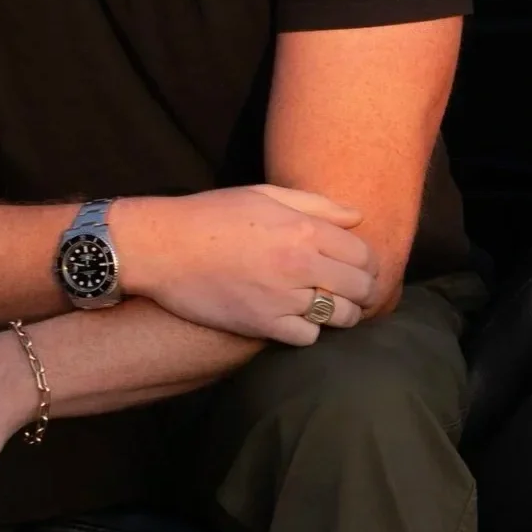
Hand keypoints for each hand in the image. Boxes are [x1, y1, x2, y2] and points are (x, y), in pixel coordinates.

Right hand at [111, 185, 379, 344]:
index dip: (369, 262)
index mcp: (304, 229)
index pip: (363, 253)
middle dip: (364, 289)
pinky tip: (299, 319)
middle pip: (360, 286)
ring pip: (341, 316)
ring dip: (342, 313)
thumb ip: (316, 205)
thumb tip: (357, 217)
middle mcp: (300, 263)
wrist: (162, 247)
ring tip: (331, 307)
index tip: (363, 267)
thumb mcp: (265, 194)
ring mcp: (282, 298)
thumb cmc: (212, 215)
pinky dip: (308, 331)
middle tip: (355, 291)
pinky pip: (308, 337)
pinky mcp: (262, 324)